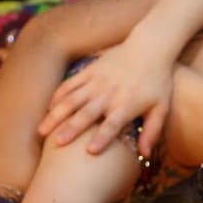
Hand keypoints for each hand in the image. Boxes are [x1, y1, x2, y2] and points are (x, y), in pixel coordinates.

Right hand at [38, 36, 173, 154]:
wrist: (150, 47)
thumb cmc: (158, 81)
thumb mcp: (161, 108)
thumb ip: (152, 132)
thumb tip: (145, 155)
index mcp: (126, 105)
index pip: (112, 125)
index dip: (102, 138)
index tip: (90, 151)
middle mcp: (109, 94)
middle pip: (87, 114)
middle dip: (71, 129)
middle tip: (57, 143)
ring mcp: (96, 81)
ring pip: (72, 99)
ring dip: (56, 115)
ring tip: (42, 130)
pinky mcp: (89, 71)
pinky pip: (70, 84)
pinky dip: (58, 96)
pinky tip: (48, 109)